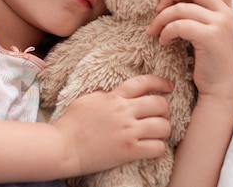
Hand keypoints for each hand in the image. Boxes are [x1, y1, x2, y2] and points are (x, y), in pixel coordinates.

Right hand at [52, 75, 173, 175]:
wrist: (64, 147)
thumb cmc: (72, 123)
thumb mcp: (88, 99)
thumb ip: (105, 95)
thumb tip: (116, 94)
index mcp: (114, 97)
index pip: (143, 83)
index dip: (160, 82)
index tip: (168, 86)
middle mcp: (124, 112)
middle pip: (159, 104)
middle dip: (164, 108)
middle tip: (161, 114)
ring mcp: (128, 132)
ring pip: (163, 126)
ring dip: (164, 129)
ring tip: (158, 132)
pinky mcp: (129, 151)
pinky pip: (157, 148)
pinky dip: (159, 147)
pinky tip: (152, 147)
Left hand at [146, 0, 232, 99]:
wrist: (219, 87)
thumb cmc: (207, 60)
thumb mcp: (205, 32)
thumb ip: (197, 14)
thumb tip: (171, 2)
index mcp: (224, 9)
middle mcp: (225, 13)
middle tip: (157, 9)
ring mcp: (220, 24)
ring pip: (181, 8)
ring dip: (161, 19)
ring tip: (153, 31)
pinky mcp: (211, 37)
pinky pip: (179, 25)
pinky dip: (165, 31)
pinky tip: (162, 41)